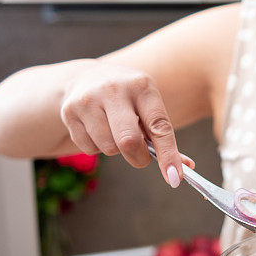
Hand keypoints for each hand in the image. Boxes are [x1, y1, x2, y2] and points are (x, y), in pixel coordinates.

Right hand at [59, 62, 190, 186]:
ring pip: (109, 148)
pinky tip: (96, 129)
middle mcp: (114, 89)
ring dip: (116, 150)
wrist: (86, 77)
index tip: (174, 178)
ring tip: (114, 131)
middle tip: (141, 158)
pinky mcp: (69, 111)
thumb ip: (163, 136)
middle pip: (128, 141)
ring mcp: (88, 99)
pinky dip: (96, 147)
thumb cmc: (128, 99)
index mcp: (142, 86)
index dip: (168, 155)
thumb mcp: (148, 106)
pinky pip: (89, 149)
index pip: (159, 126)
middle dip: (138, 158)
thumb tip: (185, 168)